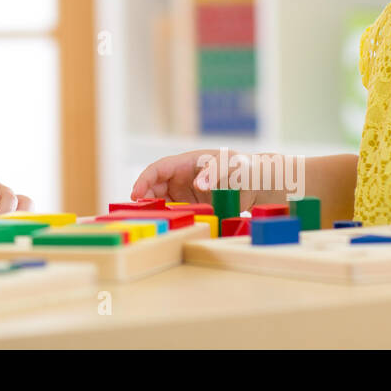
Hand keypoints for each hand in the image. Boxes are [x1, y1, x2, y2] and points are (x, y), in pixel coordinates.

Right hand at [130, 149, 267, 211]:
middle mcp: (180, 178)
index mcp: (184, 163)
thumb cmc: (240, 168)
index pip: (157, 169)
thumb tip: (198, 185)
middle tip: (141, 215)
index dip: (144, 181)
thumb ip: (213, 173)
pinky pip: (176, 212)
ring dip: (156, 211)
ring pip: (162, 201)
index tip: (135, 194)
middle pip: (154, 187)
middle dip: (145, 199)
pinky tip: (170, 228)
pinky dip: (170, 219)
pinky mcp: (191, 206)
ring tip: (154, 223)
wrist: (254, 184)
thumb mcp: (228, 166)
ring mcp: (185, 193)